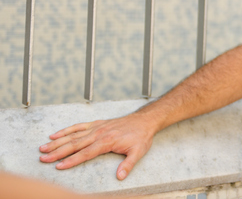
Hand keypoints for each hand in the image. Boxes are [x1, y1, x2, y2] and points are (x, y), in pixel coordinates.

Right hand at [39, 113, 154, 179]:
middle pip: (75, 144)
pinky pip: (78, 126)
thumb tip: (120, 177)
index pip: (86, 153)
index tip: (59, 166)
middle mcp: (99, 133)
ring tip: (43, 148)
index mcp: (107, 141)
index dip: (72, 160)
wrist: (144, 120)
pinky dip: (66, 130)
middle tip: (43, 159)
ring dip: (57, 142)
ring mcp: (96, 128)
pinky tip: (54, 135)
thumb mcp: (138, 152)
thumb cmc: (141, 137)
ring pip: (73, 135)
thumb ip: (128, 164)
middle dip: (58, 152)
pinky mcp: (96, 124)